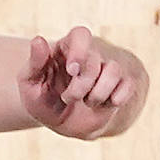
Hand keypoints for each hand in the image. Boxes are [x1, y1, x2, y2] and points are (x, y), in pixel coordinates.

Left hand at [19, 26, 139, 139]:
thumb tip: (38, 40)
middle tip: (68, 98)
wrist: (65, 124)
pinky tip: (107, 104)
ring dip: (97, 94)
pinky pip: (128, 86)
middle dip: (81, 86)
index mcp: (67, 48)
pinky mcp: (122, 85)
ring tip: (87, 102)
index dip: (79, 50)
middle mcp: (90, 54)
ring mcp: (108, 68)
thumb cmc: (45, 99)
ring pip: (113, 71)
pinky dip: (116, 99)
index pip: (80, 35)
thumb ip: (34, 64)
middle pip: (93, 61)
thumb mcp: (30, 85)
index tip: (72, 69)